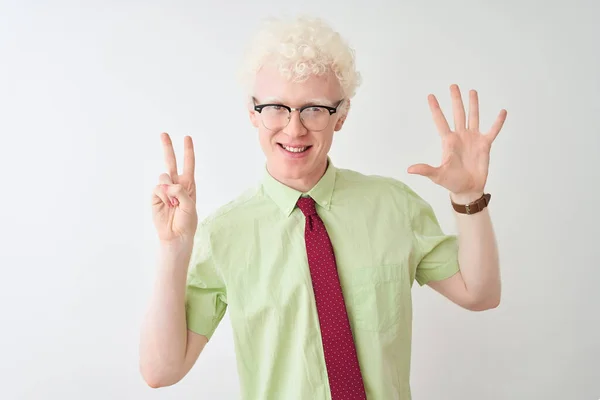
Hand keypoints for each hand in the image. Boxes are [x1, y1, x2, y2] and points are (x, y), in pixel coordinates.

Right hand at [152, 133, 197, 242]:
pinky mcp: (156, 196)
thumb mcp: (190, 205)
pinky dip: (164, 196)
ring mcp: (165, 189)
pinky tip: (167, 205)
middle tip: (163, 134)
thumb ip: (181, 191)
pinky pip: (158, 188)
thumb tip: (167, 184)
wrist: (175, 235)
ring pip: (164, 176)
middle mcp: (176, 184)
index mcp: (188, 184)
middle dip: (167, 147)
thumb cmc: (186, 221)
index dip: (188, 151)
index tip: (187, 137)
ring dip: (170, 189)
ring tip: (174, 204)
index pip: (188, 164)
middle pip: (171, 162)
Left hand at [408, 84, 506, 200]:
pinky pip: (493, 131)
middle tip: (453, 85)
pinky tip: (502, 112)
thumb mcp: (437, 175)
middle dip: (455, 100)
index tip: (430, 96)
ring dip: (473, 105)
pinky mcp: (485, 145)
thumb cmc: (451, 182)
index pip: (440, 121)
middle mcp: (460, 136)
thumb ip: (425, 170)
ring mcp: (473, 139)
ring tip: (472, 91)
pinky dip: (497, 122)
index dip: (436, 108)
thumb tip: (409, 170)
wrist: (468, 189)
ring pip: (473, 117)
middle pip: (457, 114)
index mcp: (448, 141)